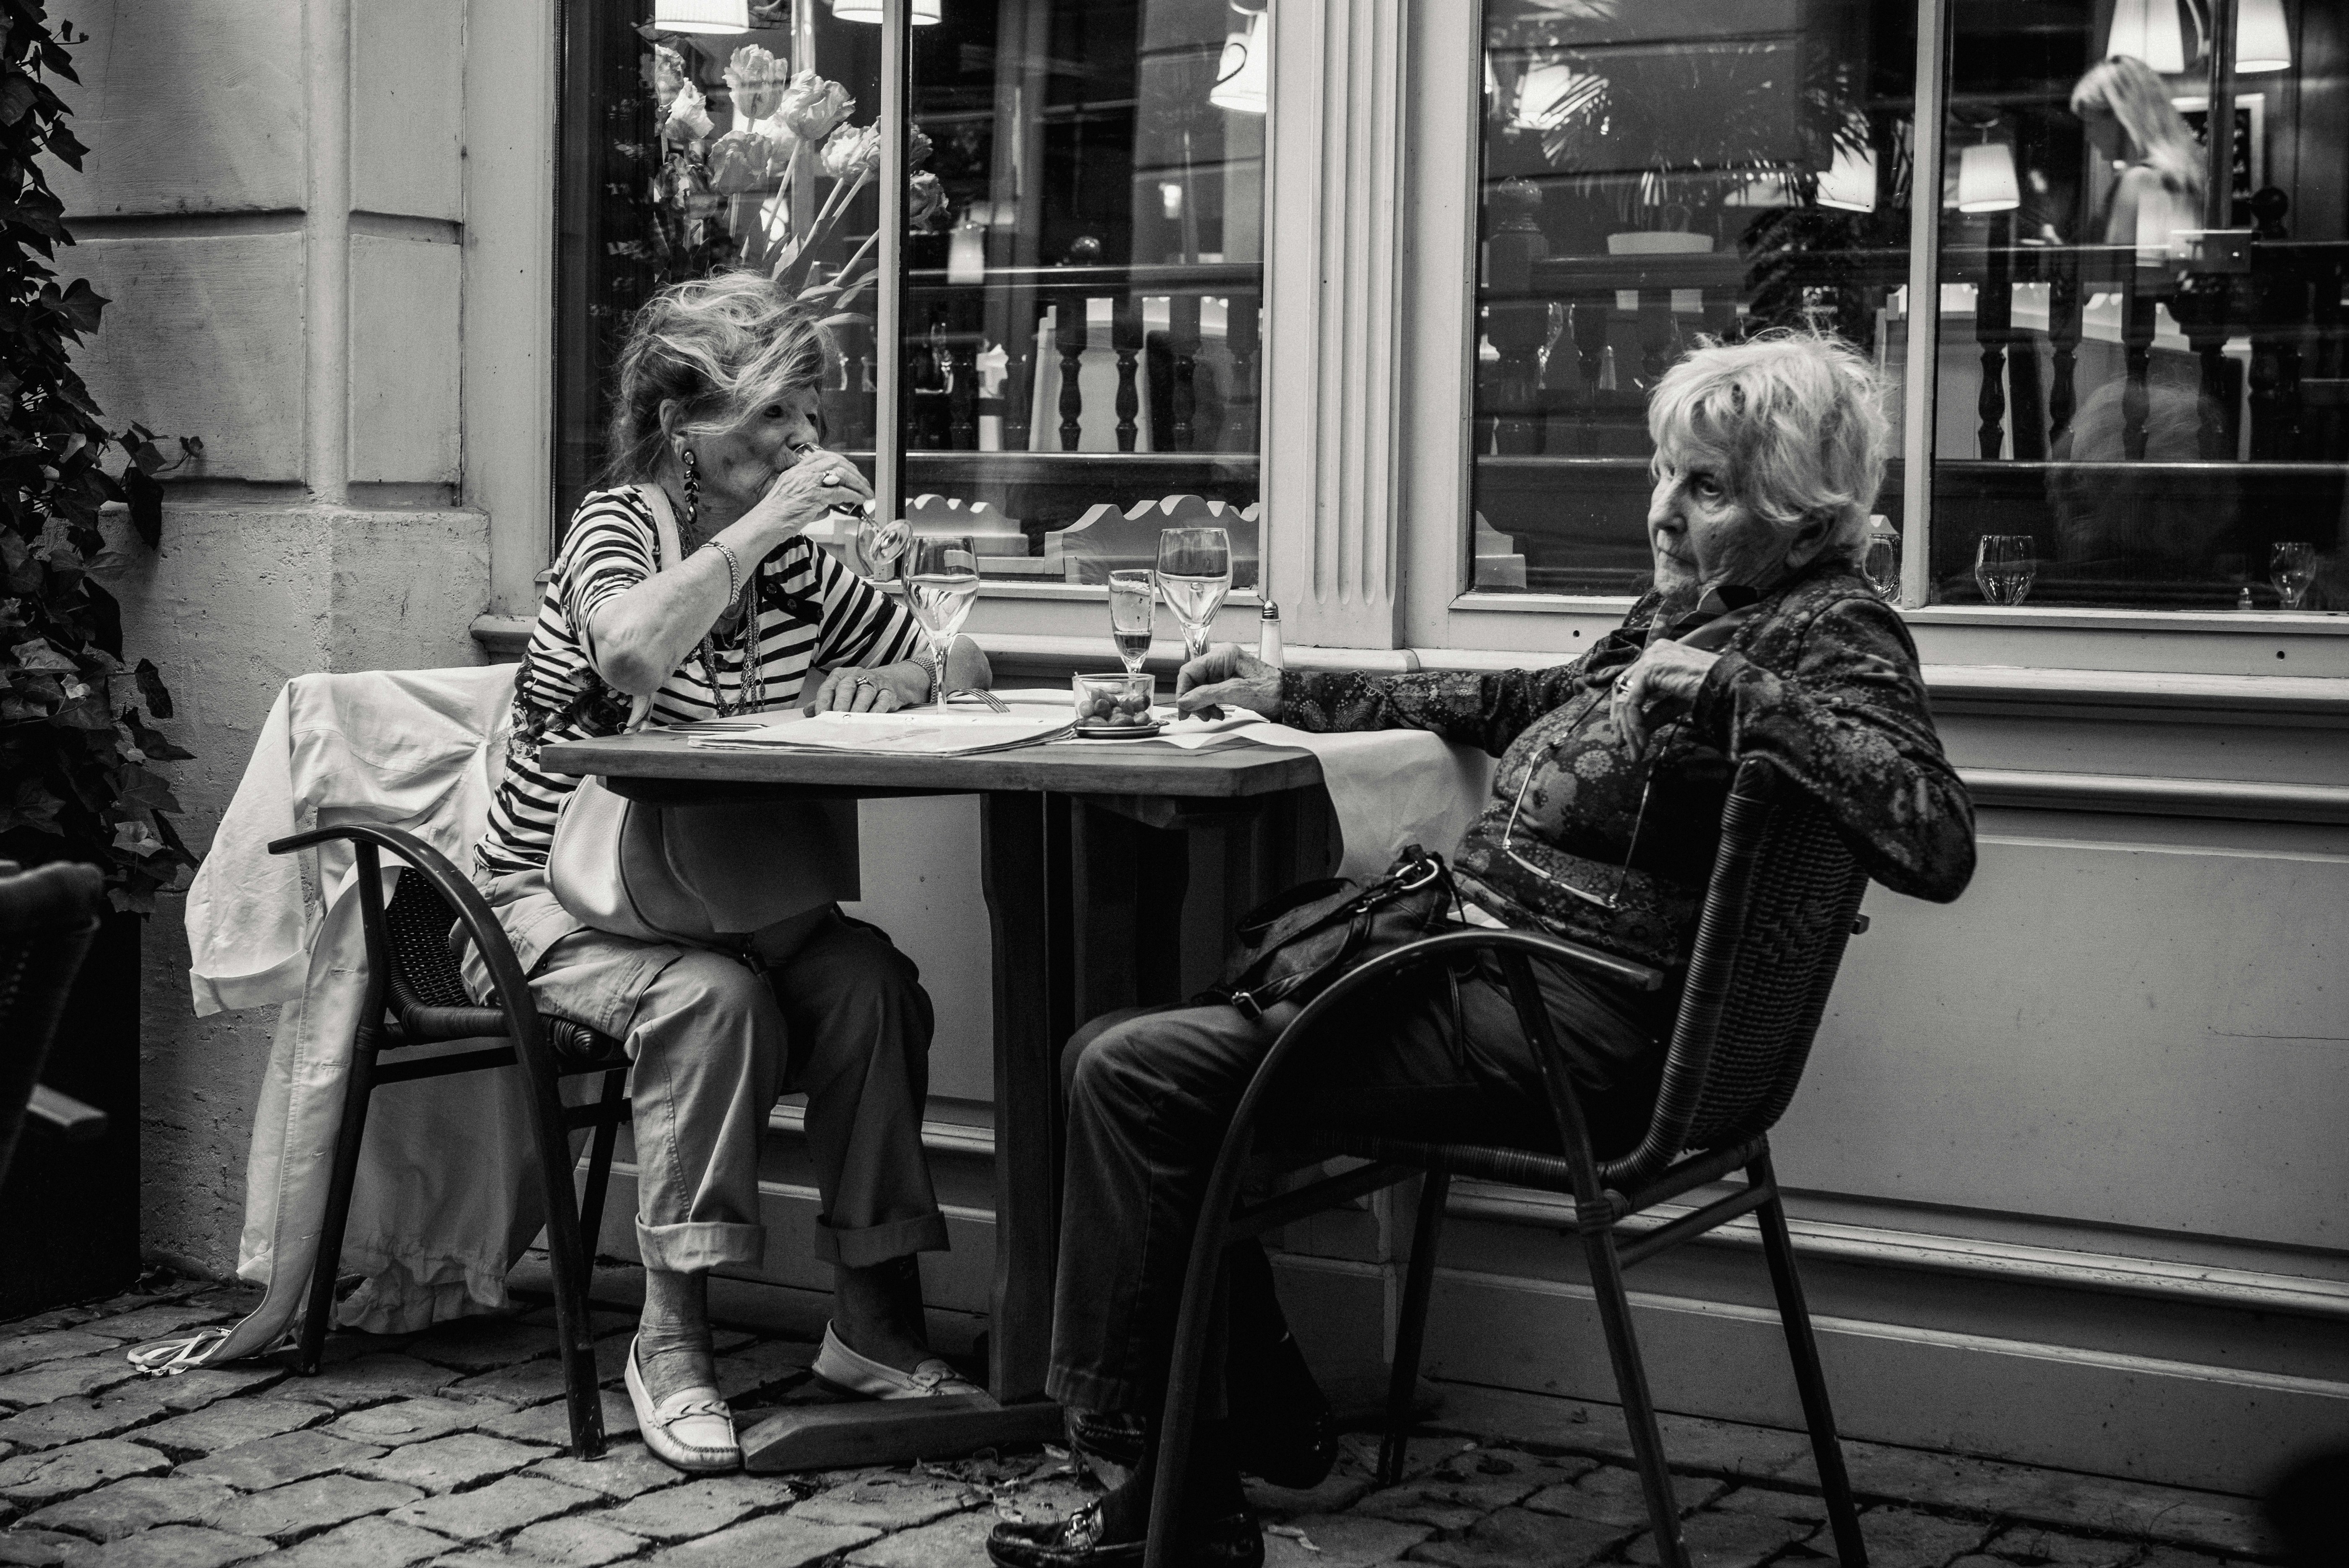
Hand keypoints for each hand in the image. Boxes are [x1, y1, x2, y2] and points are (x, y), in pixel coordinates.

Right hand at [740, 446, 874, 548]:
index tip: (849, 469)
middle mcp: (802, 473)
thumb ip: (810, 496)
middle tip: (862, 482)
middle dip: (853, 471)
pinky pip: (840, 492)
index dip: (839, 460)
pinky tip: (859, 501)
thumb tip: (828, 506)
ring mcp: (808, 483)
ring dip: (857, 483)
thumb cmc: (775, 517)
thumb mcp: (791, 498)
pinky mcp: (814, 496)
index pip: (821, 456)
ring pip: (841, 474)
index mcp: (795, 471)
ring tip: (865, 492)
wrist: (764, 524)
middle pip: (835, 461)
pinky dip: (853, 495)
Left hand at [805, 665, 903, 714]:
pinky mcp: (888, 692)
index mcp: (840, 676)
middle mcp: (856, 676)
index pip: (828, 688)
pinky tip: (872, 717)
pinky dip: (877, 709)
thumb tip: (808, 711)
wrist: (890, 681)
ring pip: (865, 693)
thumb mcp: (840, 691)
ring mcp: (874, 683)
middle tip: (836, 716)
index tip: (820, 714)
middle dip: (841, 703)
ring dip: (859, 706)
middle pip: (846, 688)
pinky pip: (883, 700)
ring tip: (853, 719)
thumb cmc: (859, 689)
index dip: (823, 701)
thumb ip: (825, 701)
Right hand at [1174, 644, 1281, 719]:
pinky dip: (1211, 706)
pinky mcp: (1229, 683)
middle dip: (1194, 700)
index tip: (1183, 708)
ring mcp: (1226, 673)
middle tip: (1200, 716)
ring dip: (1203, 705)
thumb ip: (1208, 695)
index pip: (1190, 670)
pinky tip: (1219, 713)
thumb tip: (1185, 700)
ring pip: (1201, 690)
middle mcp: (1222, 661)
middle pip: (1194, 681)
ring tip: (1213, 716)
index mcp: (1223, 656)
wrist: (1290, 699)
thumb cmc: (1272, 690)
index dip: (1183, 690)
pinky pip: (1211, 695)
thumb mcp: (1237, 692)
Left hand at [1609, 641, 1717, 759]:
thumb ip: (1655, 713)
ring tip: (1635, 751)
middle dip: (1620, 720)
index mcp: (1660, 655)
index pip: (1631, 682)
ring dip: (1629, 728)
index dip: (1624, 709)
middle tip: (1621, 744)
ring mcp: (1650, 658)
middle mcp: (1653, 651)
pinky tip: (1642, 741)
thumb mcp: (1676, 704)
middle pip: (1623, 688)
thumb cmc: (1712, 692)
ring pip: (1626, 698)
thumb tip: (1635, 732)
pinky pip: (1633, 702)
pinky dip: (1635, 724)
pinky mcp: (1650, 669)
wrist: (1730, 686)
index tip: (1625, 734)